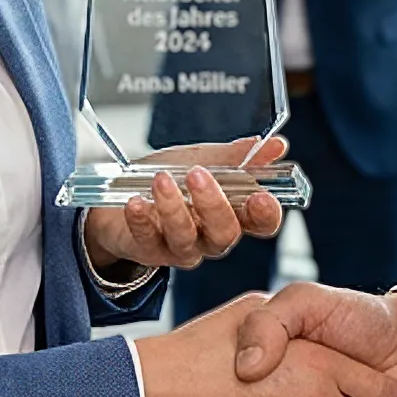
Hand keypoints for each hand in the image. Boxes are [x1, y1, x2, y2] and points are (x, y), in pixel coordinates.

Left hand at [83, 136, 287, 272]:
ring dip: (174, 207)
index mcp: (232, 213)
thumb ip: (236, 157)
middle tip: (198, 174)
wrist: (121, 193)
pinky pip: (148, 240)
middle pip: (225, 233)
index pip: (262, 223)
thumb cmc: (169, 179)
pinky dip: (142, 219)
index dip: (266, 214)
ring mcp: (180, 247)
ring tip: (161, 180)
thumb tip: (276, 145)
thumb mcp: (203, 159)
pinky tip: (136, 202)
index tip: (261, 196)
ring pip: (186, 238)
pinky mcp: (149, 251)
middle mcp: (210, 236)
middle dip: (214, 204)